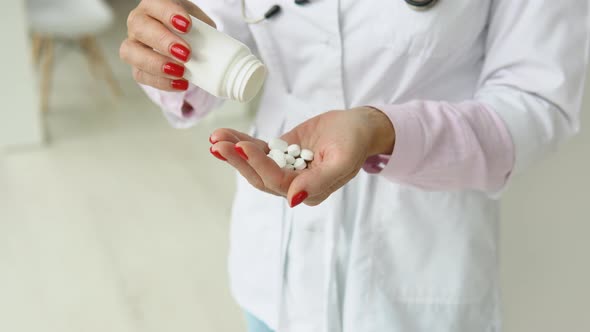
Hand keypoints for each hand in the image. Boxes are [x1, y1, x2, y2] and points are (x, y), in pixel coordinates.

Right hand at [120, 0, 214, 90]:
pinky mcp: (136, 66)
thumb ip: (204, 31)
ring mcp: (133, 44)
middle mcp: (138, 21)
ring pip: (131, 52)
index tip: (188, 26)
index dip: (168, 13)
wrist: (185, 42)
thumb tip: (216, 48)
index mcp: (154, 5)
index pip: (154, 3)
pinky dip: (162, 82)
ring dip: (157, 63)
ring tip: (180, 72)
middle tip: (186, 54)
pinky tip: (181, 84)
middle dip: (163, 41)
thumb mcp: (200, 23)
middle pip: (139, 26)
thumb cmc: (191, 29)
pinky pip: (141, 75)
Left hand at [209, 107, 394, 206]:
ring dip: (234, 152)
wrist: (358, 127)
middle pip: (259, 176)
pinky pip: (258, 150)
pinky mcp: (280, 154)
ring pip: (254, 164)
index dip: (258, 165)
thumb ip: (319, 181)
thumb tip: (294, 200)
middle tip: (219, 144)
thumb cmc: (354, 142)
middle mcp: (293, 185)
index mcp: (308, 191)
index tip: (243, 147)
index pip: (277, 181)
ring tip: (215, 138)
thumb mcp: (342, 160)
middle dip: (238, 160)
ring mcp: (285, 169)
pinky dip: (241, 142)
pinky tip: (225, 135)